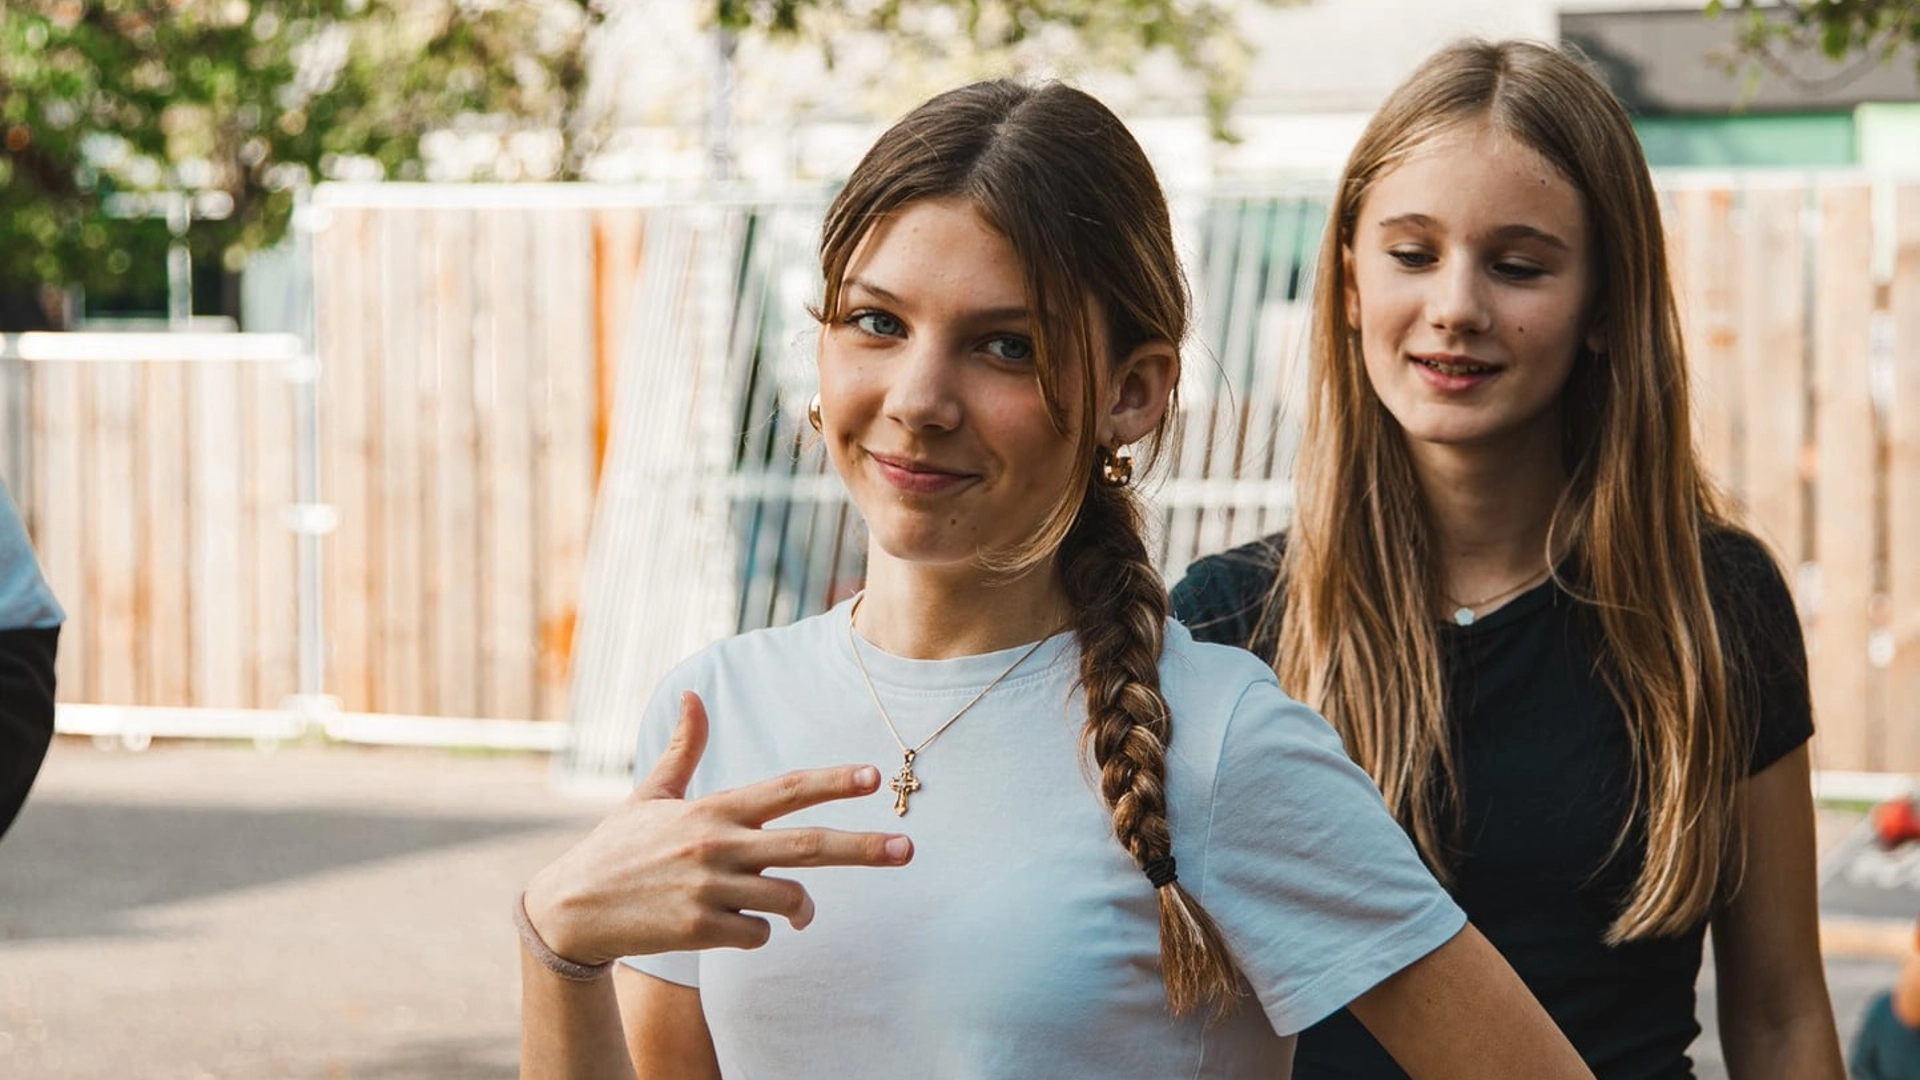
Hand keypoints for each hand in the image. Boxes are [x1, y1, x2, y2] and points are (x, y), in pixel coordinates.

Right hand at [523, 691, 912, 965]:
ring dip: (799, 910)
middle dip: (864, 848)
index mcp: (713, 809)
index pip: (785, 790)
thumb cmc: (618, 848)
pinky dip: (759, 933)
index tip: (873, 776)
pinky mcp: (700, 930)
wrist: (572, 909)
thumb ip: (682, 748)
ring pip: (789, 900)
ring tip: (794, 913)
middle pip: (807, 846)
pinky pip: (758, 934)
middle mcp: (717, 845)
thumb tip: (693, 693)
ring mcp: (710, 889)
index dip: (832, 782)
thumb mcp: (650, 794)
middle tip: (908, 849)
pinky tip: (735, 928)